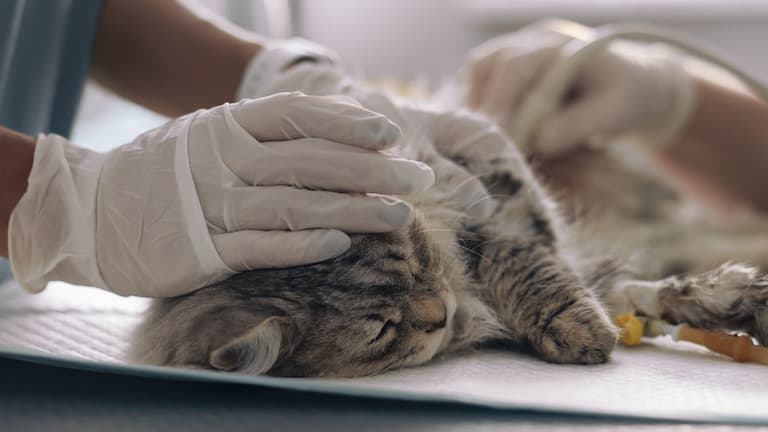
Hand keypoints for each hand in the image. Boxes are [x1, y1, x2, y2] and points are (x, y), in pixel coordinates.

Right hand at [9, 92, 433, 296]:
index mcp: (228, 125)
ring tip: (397, 216)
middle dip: (370, 170)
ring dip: (352, 210)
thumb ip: (265, 136)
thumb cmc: (167, 172)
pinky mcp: (201, 251)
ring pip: (294, 204)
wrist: (93, 211)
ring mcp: (211, 205)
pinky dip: (301, 245)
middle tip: (416, 181)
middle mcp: (223, 160)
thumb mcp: (211, 135)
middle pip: (310, 161)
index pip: (299, 116)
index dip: (348, 124)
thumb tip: (341, 142)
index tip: (392, 137)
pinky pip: (259, 247)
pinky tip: (340, 243)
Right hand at [464, 22, 694, 155]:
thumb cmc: (628, 97)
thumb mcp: (615, 113)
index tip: (494, 131)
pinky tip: (487, 123)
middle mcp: (536, 39)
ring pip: (479, 66)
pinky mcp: (513, 64)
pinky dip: (478, 98)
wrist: (635, 83)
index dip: (499, 98)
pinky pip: (482, 75)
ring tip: (482, 132)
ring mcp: (522, 47)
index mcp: (562, 45)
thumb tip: (537, 140)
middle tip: (485, 138)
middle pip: (488, 61)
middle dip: (482, 102)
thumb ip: (578, 125)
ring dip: (475, 100)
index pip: (516, 64)